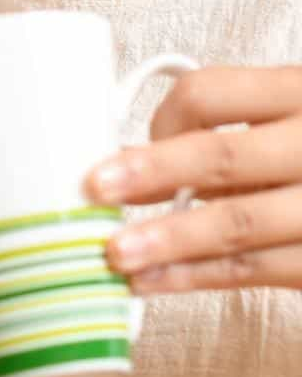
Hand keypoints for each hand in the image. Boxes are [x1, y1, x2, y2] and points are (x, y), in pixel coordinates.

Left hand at [86, 65, 301, 292]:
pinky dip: (195, 277)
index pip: (212, 93)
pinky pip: (256, 268)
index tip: (127, 149)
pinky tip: (152, 283)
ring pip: (239, 221)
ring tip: (115, 255)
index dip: (160, 120)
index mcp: (301, 94)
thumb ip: (225, 137)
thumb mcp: (285, 127)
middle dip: (152, 175)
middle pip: (223, 155)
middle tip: (95, 192)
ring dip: (168, 241)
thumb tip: (127, 166)